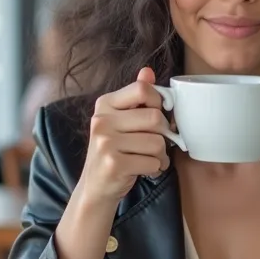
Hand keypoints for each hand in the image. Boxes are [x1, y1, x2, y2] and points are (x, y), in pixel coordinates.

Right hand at [79, 67, 169, 206]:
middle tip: (157, 144)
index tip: (158, 116)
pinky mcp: (114, 164)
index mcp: (105, 104)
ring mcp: (106, 143)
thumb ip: (135, 97)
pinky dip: (155, 169)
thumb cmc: (114, 152)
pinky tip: (145, 170)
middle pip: (155, 118)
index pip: (142, 89)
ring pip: (157, 143)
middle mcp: (102, 120)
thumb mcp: (121, 121)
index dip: (159, 102)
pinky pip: (152, 162)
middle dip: (164, 135)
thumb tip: (148, 71)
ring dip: (161, 155)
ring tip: (150, 159)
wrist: (96, 187)